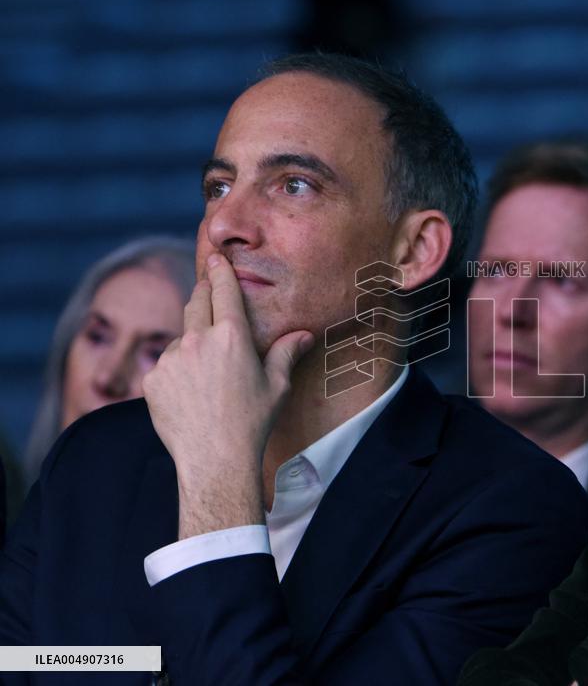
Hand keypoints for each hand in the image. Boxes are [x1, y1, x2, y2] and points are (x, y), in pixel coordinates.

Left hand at [143, 253, 313, 538]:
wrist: (215, 459)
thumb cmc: (252, 423)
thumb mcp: (277, 386)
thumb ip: (286, 353)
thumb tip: (304, 334)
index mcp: (232, 336)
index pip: (223, 291)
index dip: (219, 271)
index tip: (215, 258)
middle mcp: (198, 340)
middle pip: (196, 302)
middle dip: (202, 293)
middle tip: (208, 291)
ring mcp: (171, 359)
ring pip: (180, 337)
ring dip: (191, 342)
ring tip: (207, 372)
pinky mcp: (152, 379)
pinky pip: (165, 364)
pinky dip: (177, 370)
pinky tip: (190, 393)